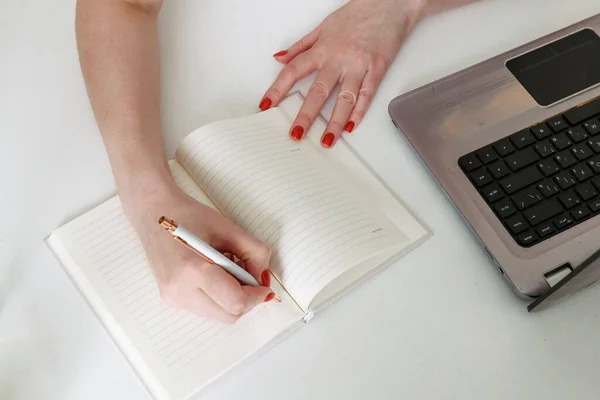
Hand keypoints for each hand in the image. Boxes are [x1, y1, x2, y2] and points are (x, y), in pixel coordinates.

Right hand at [123, 186, 274, 323]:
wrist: (154, 213)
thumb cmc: (189, 216)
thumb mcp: (228, 229)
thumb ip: (254, 252)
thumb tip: (263, 278)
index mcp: (193, 269)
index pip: (235, 301)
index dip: (256, 296)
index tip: (264, 286)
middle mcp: (179, 289)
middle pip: (228, 315)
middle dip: (246, 300)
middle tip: (249, 277)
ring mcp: (172, 297)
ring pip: (218, 315)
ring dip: (232, 299)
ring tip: (227, 271)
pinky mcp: (170, 299)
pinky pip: (205, 309)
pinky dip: (218, 298)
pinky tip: (214, 275)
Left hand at [260, 0, 423, 147]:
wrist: (390, 4)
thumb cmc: (358, 14)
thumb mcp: (323, 27)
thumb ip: (300, 46)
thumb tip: (279, 58)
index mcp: (322, 48)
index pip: (293, 71)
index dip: (277, 89)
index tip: (266, 105)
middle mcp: (339, 58)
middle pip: (318, 91)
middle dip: (306, 115)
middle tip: (296, 133)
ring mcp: (359, 65)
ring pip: (344, 98)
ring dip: (334, 122)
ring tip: (327, 140)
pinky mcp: (377, 69)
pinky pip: (367, 95)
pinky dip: (359, 112)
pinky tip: (351, 126)